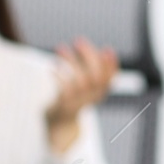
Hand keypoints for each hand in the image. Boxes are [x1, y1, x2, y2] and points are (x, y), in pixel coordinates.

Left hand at [46, 37, 116, 153]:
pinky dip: (59, 76)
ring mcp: (78, 103)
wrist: (59, 124)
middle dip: (89, 56)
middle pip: (96, 77)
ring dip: (70, 61)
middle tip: (79, 40)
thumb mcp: (86, 86)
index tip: (108, 48)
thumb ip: (92, 69)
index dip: (112, 64)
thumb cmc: (73, 98)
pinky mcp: (64, 106)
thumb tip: (96, 47)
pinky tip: (52, 68)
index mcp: (99, 93)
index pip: (111, 78)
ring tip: (60, 48)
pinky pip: (64, 90)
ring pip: (80, 80)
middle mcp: (91, 99)